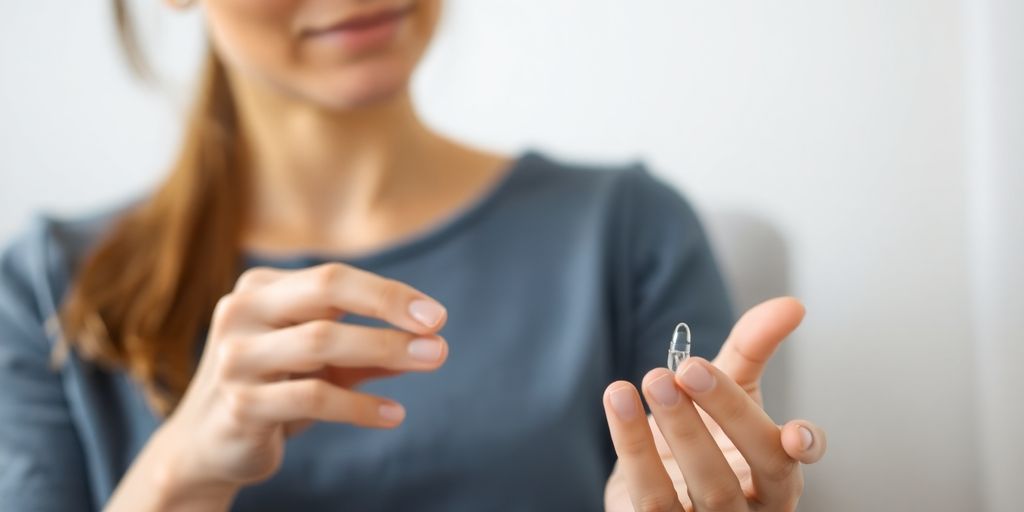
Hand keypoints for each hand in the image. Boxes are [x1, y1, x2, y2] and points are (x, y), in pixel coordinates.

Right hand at [109, 263, 448, 508]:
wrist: (209, 447)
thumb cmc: (275, 391)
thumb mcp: (324, 365)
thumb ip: (369, 351)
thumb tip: (431, 341)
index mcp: (260, 289)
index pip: (334, 277)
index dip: (388, 292)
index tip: (436, 314)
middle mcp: (241, 312)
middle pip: (325, 288)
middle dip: (388, 305)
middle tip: (438, 330)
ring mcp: (235, 357)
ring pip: (321, 341)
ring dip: (385, 349)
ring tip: (432, 360)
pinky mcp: (240, 404)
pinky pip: (312, 397)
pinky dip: (360, 405)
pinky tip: (393, 414)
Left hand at [603, 297, 827, 510]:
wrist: (649, 480)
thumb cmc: (703, 436)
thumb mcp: (729, 388)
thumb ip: (754, 347)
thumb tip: (791, 304)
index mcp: (772, 475)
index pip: (791, 464)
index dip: (804, 452)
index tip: (794, 430)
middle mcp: (746, 507)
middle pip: (750, 469)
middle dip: (723, 416)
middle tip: (689, 369)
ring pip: (702, 488)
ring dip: (677, 430)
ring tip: (653, 379)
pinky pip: (649, 497)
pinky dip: (632, 446)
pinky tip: (618, 402)